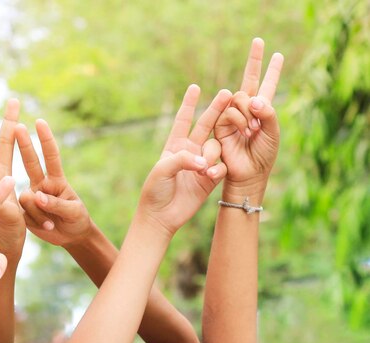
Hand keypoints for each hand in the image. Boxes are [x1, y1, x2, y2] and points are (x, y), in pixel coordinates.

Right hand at [15, 119, 91, 246]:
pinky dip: (35, 222)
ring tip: (52, 224)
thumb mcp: (73, 212)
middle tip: (17, 126)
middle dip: (24, 144)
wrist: (70, 237)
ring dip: (39, 212)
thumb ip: (56, 203)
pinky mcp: (23, 211)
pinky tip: (46, 227)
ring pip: (26, 198)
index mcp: (56, 180)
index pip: (51, 157)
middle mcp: (41, 184)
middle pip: (31, 162)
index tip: (40, 123)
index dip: (46, 140)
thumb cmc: (76, 219)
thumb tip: (37, 196)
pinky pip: (23, 214)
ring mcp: (31, 197)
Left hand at [137, 85, 231, 235]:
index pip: (183, 120)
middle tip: (227, 93)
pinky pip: (221, 167)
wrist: (161, 216)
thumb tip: (202, 160)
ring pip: (215, 147)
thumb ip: (181, 159)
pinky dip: (217, 168)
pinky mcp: (211, 178)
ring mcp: (202, 164)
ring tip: (202, 167)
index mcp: (174, 145)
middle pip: (205, 125)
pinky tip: (209, 175)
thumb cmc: (155, 191)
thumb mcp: (162, 170)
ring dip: (211, 153)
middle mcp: (189, 151)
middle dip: (215, 109)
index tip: (195, 87)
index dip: (189, 104)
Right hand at [214, 38, 284, 195]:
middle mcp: (247, 109)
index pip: (266, 85)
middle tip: (258, 40)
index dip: (271, 69)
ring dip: (249, 111)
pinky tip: (245, 132)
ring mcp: (233, 115)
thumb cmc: (263, 156)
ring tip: (253, 130)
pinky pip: (229, 111)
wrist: (247, 174)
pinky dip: (239, 120)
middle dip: (254, 60)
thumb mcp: (273, 133)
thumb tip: (253, 98)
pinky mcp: (220, 124)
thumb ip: (268, 113)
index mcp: (263, 110)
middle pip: (249, 80)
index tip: (276, 53)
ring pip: (239, 97)